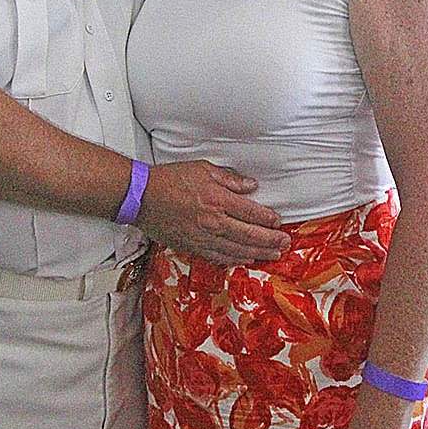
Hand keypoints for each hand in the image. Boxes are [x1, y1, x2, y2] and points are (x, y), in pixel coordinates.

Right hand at [136, 160, 291, 263]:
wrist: (142, 197)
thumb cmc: (170, 179)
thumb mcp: (202, 169)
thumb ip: (229, 179)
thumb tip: (251, 186)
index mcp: (217, 200)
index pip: (252, 213)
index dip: (268, 219)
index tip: (278, 221)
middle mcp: (213, 222)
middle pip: (250, 235)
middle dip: (271, 240)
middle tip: (285, 243)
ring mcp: (203, 237)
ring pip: (238, 250)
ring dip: (259, 253)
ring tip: (273, 254)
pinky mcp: (192, 247)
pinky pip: (219, 257)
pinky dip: (236, 259)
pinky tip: (246, 259)